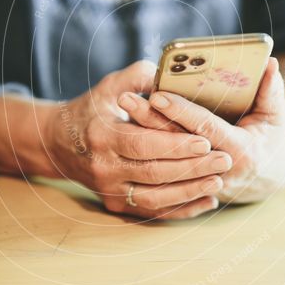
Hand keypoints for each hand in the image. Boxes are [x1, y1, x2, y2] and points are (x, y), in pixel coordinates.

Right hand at [45, 60, 232, 218]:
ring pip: (155, 198)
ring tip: (218, 182)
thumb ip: (140, 76)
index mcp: (102, 136)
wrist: (59, 144)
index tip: (206, 141)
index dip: (176, 144)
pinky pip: (152, 212)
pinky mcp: (116, 204)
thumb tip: (171, 72)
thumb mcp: (110, 87)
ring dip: (189, 192)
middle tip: (224, 161)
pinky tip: (205, 201)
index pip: (143, 143)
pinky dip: (181, 209)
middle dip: (192, 168)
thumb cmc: (92, 109)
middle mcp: (104, 167)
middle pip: (154, 173)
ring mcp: (109, 190)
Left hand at [118, 58, 284, 203]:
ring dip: (140, 136)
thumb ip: (271, 91)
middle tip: (125, 98)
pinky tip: (124, 136)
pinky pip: (161, 176)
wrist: (267, 178)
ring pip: (164, 162)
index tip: (157, 95)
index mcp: (241, 151)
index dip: (181, 113)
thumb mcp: (276, 116)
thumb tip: (271, 64)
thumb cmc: (271, 140)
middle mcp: (218, 171)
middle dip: (150, 121)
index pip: (205, 129)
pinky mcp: (189, 192)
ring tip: (122, 109)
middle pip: (176, 145)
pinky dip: (142, 157)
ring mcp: (200, 183)